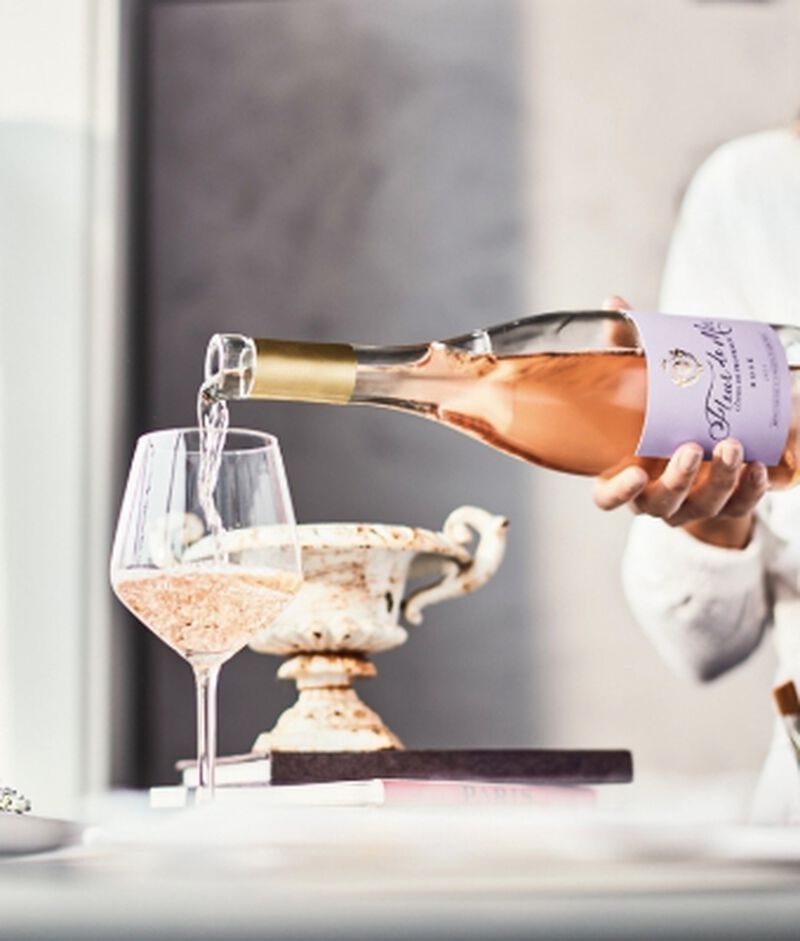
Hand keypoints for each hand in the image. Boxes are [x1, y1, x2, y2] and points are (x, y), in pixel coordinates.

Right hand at [591, 297, 768, 548]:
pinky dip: (749, 489)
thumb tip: (613, 304)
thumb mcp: (651, 375)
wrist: (721, 430)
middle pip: (659, 504)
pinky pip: (739, 506)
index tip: (635, 473)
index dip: (617, 492)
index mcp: (626, 472)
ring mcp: (693, 504)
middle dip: (678, 480)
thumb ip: (629, 345)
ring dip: (719, 480)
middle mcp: (657, 495)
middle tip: (692, 448)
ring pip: (702, 506)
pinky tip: (757, 467)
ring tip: (732, 446)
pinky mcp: (730, 504)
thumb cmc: (672, 406)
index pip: (607, 497)